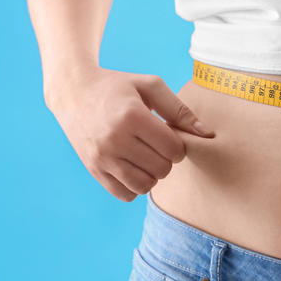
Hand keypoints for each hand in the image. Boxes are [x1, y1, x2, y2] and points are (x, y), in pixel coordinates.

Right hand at [47, 66, 215, 201]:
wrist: (74, 93)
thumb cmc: (118, 87)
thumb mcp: (150, 86)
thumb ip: (180, 109)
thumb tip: (206, 134)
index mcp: (132, 117)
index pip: (173, 149)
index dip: (179, 146)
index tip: (170, 137)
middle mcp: (114, 140)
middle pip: (161, 169)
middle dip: (167, 160)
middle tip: (158, 146)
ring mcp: (101, 158)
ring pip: (145, 186)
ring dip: (153, 175)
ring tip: (147, 158)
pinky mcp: (93, 170)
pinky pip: (125, 194)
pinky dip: (135, 187)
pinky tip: (133, 168)